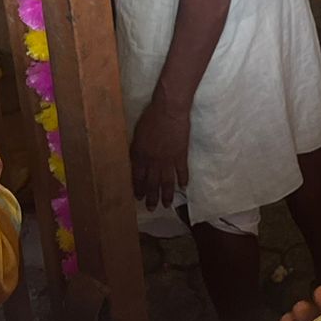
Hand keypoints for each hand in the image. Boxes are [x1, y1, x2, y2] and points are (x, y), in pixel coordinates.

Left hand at [130, 94, 190, 210]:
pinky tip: (184, 187)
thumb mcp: (137, 134)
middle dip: (151, 197)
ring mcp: (168, 160)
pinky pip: (182, 171)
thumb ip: (137, 149)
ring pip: (166, 182)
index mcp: (140, 156)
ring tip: (167, 205)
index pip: (138, 177)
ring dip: (166, 195)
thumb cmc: (150, 117)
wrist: (168, 111)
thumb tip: (137, 159)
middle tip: (152, 209)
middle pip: (152, 183)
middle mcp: (153, 162)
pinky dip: (183, 179)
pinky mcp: (181, 155)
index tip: (139, 198)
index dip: (138, 188)